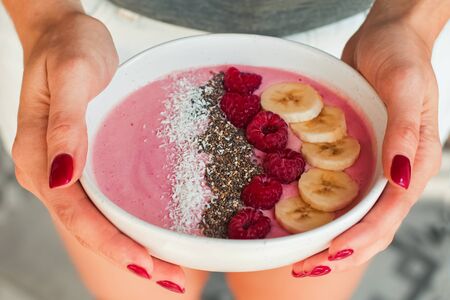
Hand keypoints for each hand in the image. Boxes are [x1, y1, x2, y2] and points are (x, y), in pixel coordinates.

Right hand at [11, 11, 184, 290]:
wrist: (63, 32)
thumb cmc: (68, 47)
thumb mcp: (72, 76)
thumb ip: (64, 126)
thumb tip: (61, 176)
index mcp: (39, 156)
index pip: (77, 214)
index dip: (111, 243)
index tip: (147, 264)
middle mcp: (47, 172)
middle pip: (88, 227)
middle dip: (128, 256)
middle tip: (171, 278)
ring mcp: (64, 170)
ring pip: (95, 221)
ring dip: (130, 246)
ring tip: (168, 267)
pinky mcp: (81, 163)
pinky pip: (101, 203)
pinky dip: (125, 225)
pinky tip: (149, 234)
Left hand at [292, 3, 443, 276]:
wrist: (388, 37)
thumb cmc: (401, 54)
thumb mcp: (404, 85)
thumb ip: (404, 130)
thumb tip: (400, 177)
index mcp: (415, 162)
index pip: (389, 212)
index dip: (360, 237)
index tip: (330, 253)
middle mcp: (398, 172)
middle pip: (374, 225)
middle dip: (342, 252)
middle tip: (304, 268)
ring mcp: (379, 167)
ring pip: (359, 216)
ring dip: (333, 240)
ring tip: (301, 257)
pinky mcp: (360, 156)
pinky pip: (344, 192)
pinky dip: (327, 213)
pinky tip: (304, 220)